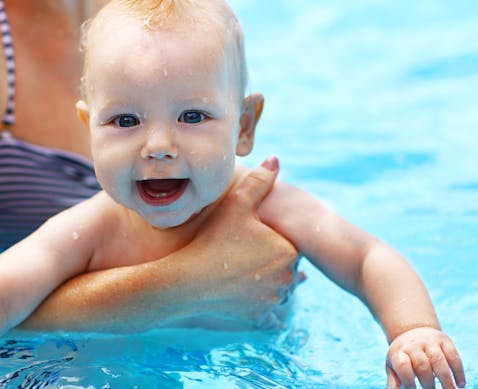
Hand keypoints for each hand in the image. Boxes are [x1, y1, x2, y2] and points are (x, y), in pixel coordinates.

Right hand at [169, 156, 303, 328]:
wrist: (185, 282)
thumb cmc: (211, 240)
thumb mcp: (236, 205)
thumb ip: (259, 181)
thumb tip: (275, 159)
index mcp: (289, 251)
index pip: (291, 242)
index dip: (276, 237)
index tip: (257, 234)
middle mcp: (287, 279)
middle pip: (287, 267)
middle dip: (274, 260)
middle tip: (251, 253)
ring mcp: (274, 301)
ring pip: (279, 289)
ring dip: (271, 283)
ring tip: (249, 272)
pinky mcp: (259, 317)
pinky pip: (272, 317)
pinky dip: (269, 312)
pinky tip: (259, 303)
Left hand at [386, 326, 464, 388]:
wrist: (412, 330)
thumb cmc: (403, 355)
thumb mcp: (393, 364)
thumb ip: (394, 379)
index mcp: (400, 352)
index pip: (403, 365)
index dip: (408, 380)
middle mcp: (415, 345)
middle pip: (422, 364)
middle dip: (428, 383)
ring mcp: (430, 342)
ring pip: (439, 360)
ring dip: (446, 379)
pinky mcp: (445, 340)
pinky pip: (453, 355)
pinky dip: (458, 371)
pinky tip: (461, 384)